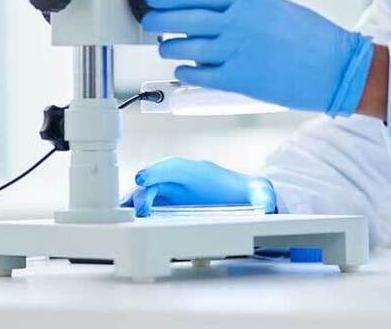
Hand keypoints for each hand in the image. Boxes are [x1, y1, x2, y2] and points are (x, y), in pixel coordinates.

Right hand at [120, 157, 275, 216]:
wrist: (242, 200)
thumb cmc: (242, 193)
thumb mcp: (256, 193)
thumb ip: (261, 194)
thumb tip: (266, 201)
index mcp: (199, 172)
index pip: (175, 166)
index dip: (158, 171)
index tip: (143, 178)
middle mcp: (181, 180)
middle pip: (155, 181)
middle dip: (142, 193)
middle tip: (136, 210)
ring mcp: (171, 193)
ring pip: (146, 194)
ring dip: (134, 205)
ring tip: (124, 219)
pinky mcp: (166, 207)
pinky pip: (146, 207)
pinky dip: (135, 214)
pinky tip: (127, 224)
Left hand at [141, 0, 374, 116]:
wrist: (335, 66)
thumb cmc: (315, 38)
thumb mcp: (280, 9)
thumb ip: (249, 10)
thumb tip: (225, 14)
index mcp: (248, 5)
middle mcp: (237, 26)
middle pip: (185, 20)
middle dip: (160, 20)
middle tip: (149, 20)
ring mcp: (236, 52)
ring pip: (187, 47)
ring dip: (170, 47)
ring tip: (165, 47)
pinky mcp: (238, 79)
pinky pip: (200, 75)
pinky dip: (186, 71)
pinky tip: (182, 69)